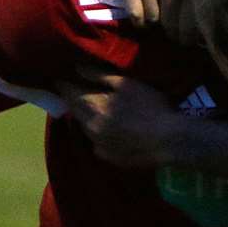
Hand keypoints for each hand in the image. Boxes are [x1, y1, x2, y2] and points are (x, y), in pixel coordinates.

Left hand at [58, 70, 181, 169]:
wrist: (168, 140)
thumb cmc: (150, 107)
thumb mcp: (127, 85)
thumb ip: (100, 76)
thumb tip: (77, 68)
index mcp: (94, 107)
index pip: (71, 94)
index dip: (64, 86)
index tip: (58, 79)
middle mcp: (91, 127)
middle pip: (76, 112)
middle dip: (71, 102)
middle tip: (68, 93)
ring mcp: (100, 145)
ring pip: (86, 129)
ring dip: (85, 118)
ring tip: (88, 110)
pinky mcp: (110, 157)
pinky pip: (98, 144)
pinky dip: (98, 135)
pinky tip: (107, 131)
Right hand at [121, 0, 209, 28]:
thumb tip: (222, 10)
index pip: (196, 25)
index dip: (195, 34)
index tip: (195, 35)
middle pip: (173, 27)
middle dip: (176, 31)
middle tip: (178, 29)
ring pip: (153, 20)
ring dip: (157, 20)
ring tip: (163, 14)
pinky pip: (134, 13)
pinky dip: (140, 17)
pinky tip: (146, 13)